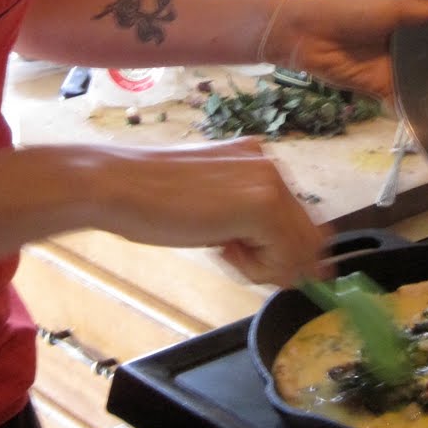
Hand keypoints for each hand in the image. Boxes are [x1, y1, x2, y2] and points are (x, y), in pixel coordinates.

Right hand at [88, 135, 326, 287]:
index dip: (282, 252)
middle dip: (278, 261)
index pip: (299, 219)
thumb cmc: (149, 200)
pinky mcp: (263, 204)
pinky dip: (257, 268)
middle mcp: (271, 164)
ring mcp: (270, 181)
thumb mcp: (212, 207)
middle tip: (233, 256)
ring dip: (265, 265)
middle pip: (309, 235)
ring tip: (223, 248)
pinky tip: (222, 248)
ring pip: (300, 250)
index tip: (249, 258)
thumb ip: (248, 222)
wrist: (118, 185)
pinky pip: (284, 257)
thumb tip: (292, 264)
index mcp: (258, 159)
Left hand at [266, 0, 427, 101]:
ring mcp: (390, 64)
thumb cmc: (346, 11)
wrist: (307, 36)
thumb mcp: (387, 5)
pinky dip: (415, 104)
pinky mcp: (381, 86)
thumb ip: (418, 10)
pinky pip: (402, 96)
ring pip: (418, 75)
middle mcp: (398, 41)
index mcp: (400, 15)